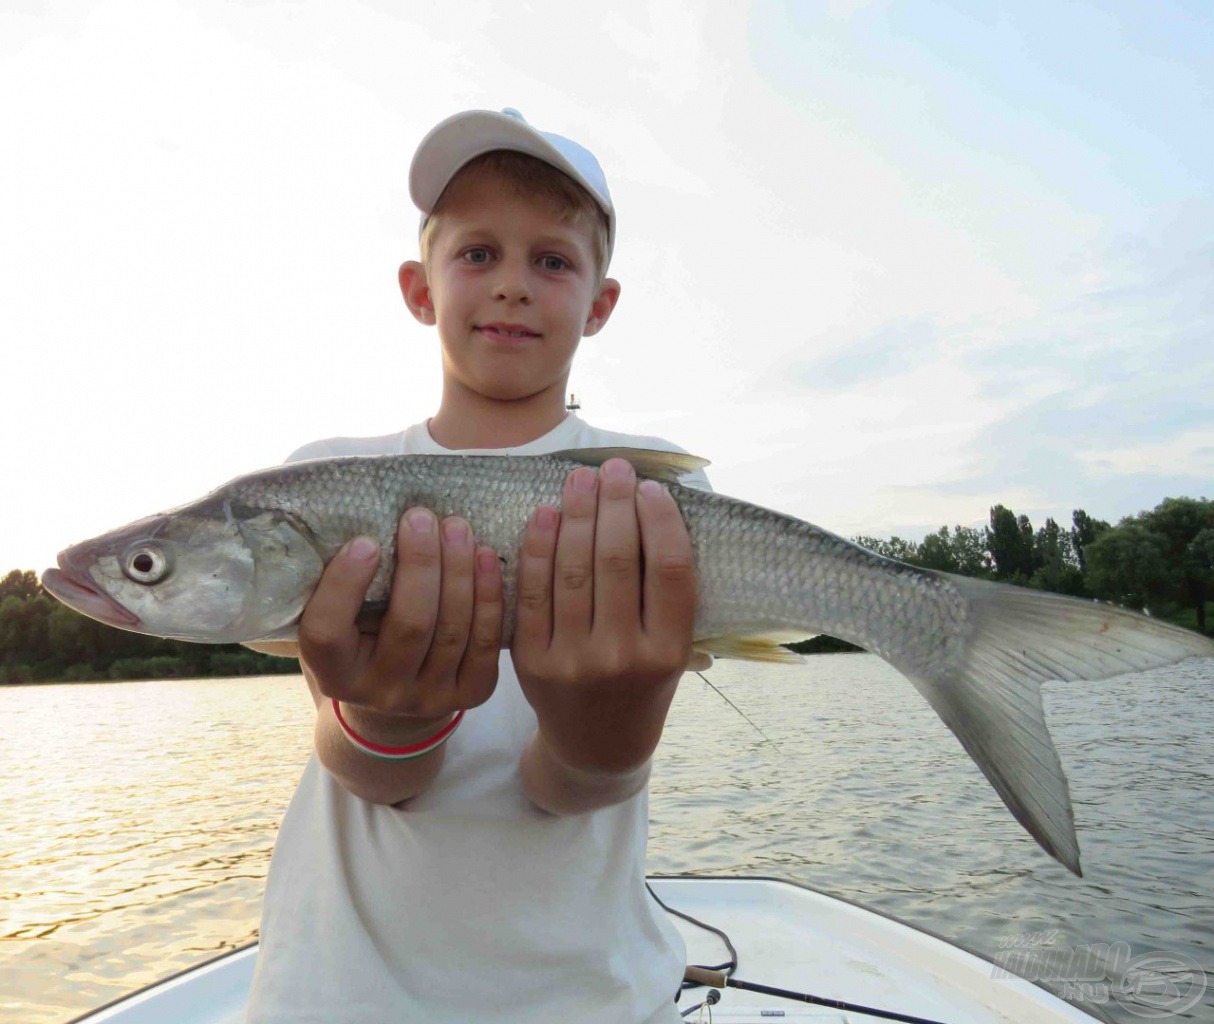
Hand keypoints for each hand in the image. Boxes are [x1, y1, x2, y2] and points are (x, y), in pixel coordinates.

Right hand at [298, 509, 503, 742]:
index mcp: (334, 673)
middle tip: (422, 517)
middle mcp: (381, 692)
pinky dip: (489, 596)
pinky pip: (485, 642)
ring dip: (459, 571)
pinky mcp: (469, 695)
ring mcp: (428, 698)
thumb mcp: (340, 617)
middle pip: (409, 625)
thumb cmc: (361, 635)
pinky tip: (486, 557)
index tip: (364, 541)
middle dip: (420, 564)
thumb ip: (343, 586)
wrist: (397, 693)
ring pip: (452, 630)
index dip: (344, 586)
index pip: (327, 632)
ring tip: (457, 527)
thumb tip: (363, 519)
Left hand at [511, 458, 696, 775]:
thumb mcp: (673, 649)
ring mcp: (573, 660)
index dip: (660, 521)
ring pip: (573, 570)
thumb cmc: (643, 684)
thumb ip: (665, 594)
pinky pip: (534, 591)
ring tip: (580, 481)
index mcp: (668, 653)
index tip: (651, 488)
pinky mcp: (532, 661)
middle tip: (613, 469)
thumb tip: (652, 509)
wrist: (597, 745)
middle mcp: (622, 657)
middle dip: (614, 504)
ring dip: (577, 515)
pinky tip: (545, 514)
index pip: (669, 570)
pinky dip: (538, 547)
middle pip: (618, 561)